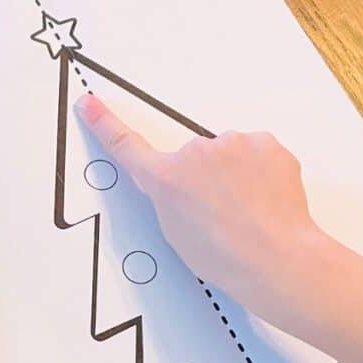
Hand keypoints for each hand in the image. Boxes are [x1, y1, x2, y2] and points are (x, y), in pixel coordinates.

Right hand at [75, 94, 362, 362]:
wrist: (273, 257)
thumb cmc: (226, 255)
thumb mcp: (177, 233)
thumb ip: (172, 198)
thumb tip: (188, 185)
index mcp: (166, 179)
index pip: (126, 146)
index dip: (104, 123)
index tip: (90, 104)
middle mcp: (195, 153)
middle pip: (196, 157)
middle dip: (206, 177)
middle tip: (221, 211)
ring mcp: (232, 144)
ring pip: (230, 154)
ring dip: (237, 175)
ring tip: (247, 210)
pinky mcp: (265, 142)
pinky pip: (258, 153)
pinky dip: (262, 172)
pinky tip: (265, 200)